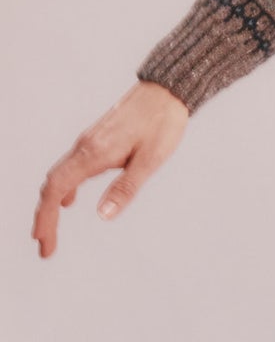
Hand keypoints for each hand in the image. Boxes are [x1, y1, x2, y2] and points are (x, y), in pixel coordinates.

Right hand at [33, 79, 190, 257]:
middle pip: (51, 186)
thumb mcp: (149, 161)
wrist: (165, 93)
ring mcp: (86, 143)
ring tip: (51, 231)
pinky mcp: (94, 141)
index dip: (46, 219)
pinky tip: (70, 202)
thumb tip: (104, 215)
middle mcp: (83, 147)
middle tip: (45, 248)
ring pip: (58, 177)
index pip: (55, 190)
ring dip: (51, 206)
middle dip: (44, 218)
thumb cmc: (162, 125)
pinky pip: (70, 168)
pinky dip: (63, 189)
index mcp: (93, 153)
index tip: (45, 244)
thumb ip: (126, 188)